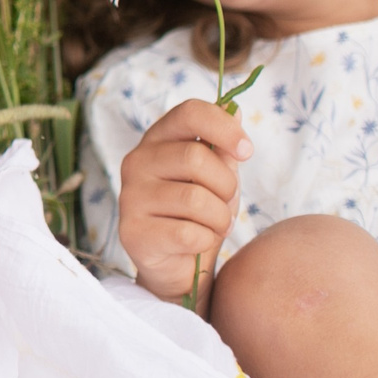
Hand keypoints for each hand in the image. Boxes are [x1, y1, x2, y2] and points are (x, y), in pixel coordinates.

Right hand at [118, 99, 248, 303]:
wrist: (179, 266)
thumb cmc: (199, 215)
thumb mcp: (217, 178)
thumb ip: (222, 148)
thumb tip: (237, 110)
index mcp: (157, 140)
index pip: (189, 113)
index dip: (223, 127)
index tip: (247, 151)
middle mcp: (136, 162)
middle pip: (197, 158)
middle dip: (226, 186)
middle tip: (224, 203)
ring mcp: (130, 196)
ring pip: (196, 199)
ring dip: (219, 219)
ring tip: (212, 226)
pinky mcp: (133, 232)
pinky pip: (189, 233)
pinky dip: (206, 241)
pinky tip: (195, 243)